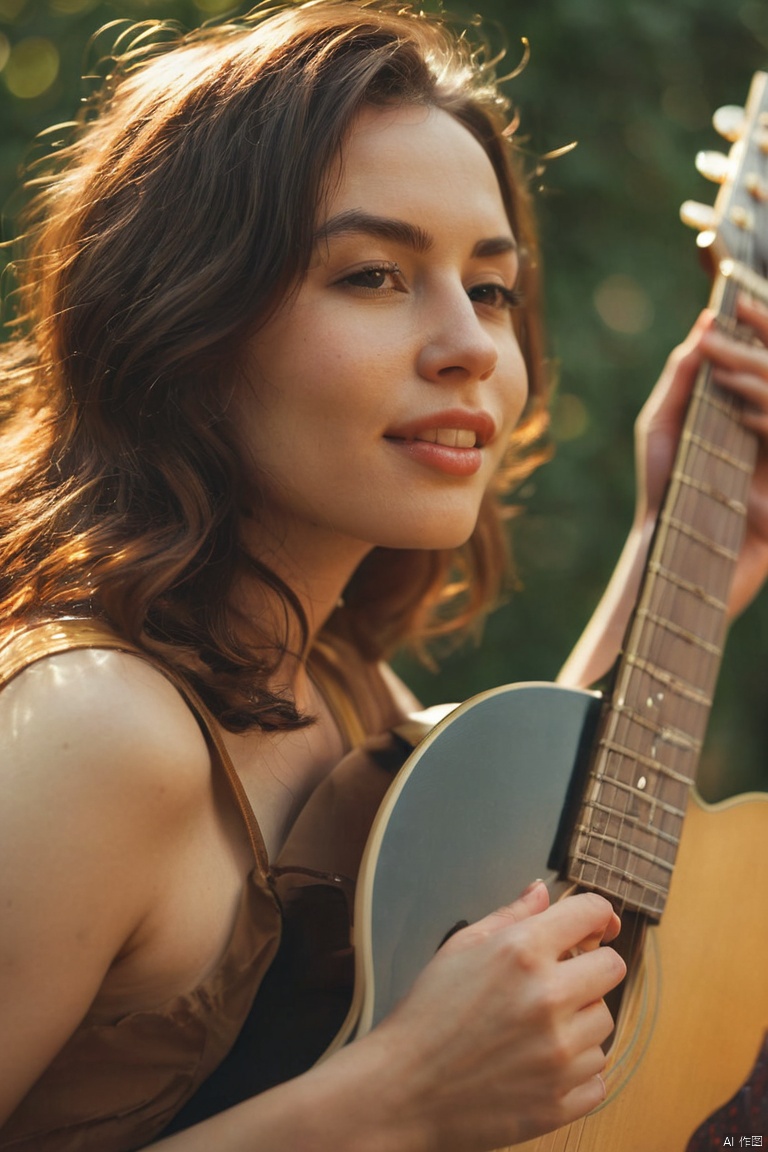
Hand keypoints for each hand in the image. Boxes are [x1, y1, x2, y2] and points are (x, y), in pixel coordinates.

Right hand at [354, 881, 624, 1150]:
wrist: (403, 1089)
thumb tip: (542, 892)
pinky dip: (577, 1072)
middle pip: (612, 968)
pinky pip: (598, 1077)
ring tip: (538, 1029)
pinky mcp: (561, 1101)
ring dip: (581, 1023)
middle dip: (590, 969)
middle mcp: (549, 998)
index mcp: (523, 951)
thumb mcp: (461, 947)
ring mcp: (559, 1054)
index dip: (597, 914)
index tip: (596, 925)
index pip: (592, 913)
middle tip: (560, 981)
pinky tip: (542, 1064)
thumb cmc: (427, 1014)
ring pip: (605, 1023)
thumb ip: (510, 916)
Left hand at [634, 296, 767, 615]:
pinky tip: (746, 421)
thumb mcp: (664, 426)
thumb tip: (703, 326)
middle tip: (730, 331)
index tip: (739, 303)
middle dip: (755, 352)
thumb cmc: (666, 486)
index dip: (761, 329)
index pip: (764, 364)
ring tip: (725, 376)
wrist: (670, 547)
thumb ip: (681, 378)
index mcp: (748, 412)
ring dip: (760, 383)